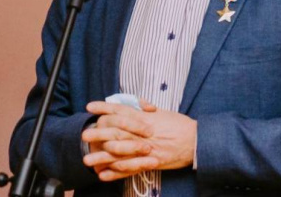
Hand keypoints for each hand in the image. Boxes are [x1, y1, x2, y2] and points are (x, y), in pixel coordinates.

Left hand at [82, 99, 196, 180]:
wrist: (197, 141)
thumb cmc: (181, 126)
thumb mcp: (163, 113)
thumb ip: (146, 111)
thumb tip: (134, 106)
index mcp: (146, 118)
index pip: (122, 110)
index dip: (105, 108)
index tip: (90, 107)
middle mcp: (144, 132)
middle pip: (117, 132)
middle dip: (99, 133)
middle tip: (83, 135)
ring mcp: (147, 148)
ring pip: (121, 153)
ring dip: (102, 157)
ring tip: (87, 160)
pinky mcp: (151, 162)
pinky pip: (131, 169)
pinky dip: (117, 173)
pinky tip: (104, 175)